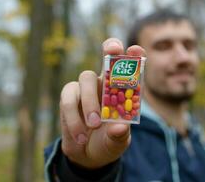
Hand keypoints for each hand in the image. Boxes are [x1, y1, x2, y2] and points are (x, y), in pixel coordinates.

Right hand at [60, 38, 144, 168]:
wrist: (87, 155)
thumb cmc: (108, 141)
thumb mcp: (117, 141)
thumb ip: (119, 135)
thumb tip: (118, 127)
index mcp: (124, 91)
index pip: (131, 68)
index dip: (134, 56)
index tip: (135, 50)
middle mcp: (106, 84)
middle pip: (107, 57)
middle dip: (110, 50)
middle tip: (113, 50)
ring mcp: (86, 88)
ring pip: (86, 77)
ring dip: (90, 101)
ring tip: (94, 125)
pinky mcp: (69, 96)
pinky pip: (69, 98)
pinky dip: (74, 117)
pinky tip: (80, 136)